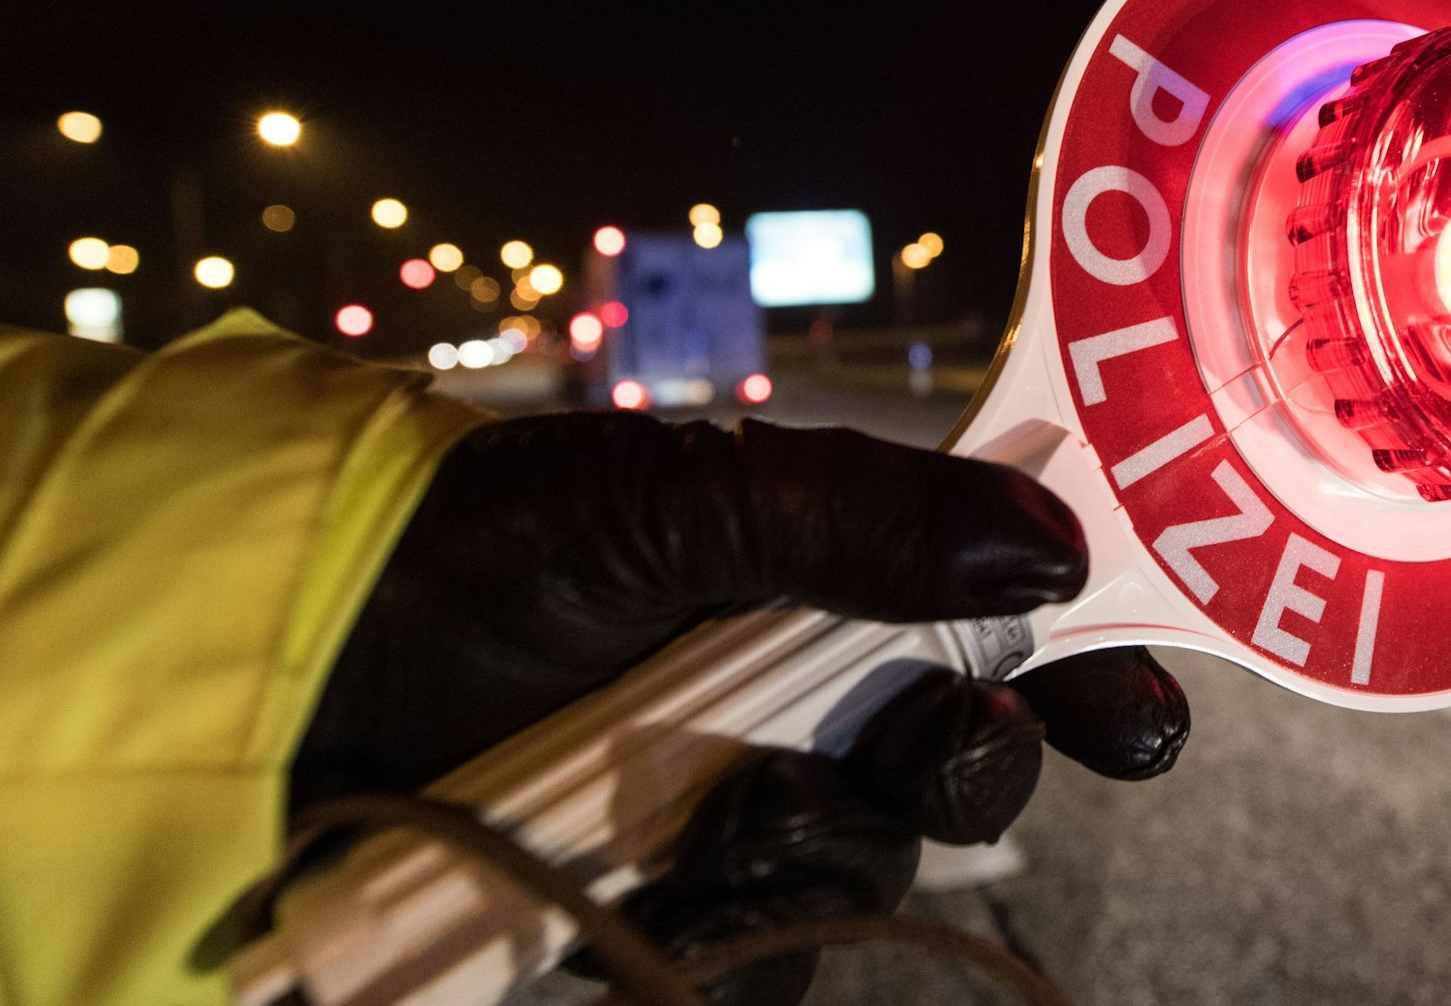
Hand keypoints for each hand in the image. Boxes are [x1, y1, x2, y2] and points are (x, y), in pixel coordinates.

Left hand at [291, 413, 1189, 1000]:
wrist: (313, 660)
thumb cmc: (495, 549)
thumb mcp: (681, 500)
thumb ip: (865, 516)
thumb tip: (1053, 543)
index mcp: (826, 587)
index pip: (1002, 635)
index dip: (1088, 675)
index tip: (1138, 710)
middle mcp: (798, 702)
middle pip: (963, 765)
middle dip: (978, 762)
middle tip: (945, 738)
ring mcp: (734, 811)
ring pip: (869, 861)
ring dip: (834, 836)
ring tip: (738, 803)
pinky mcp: (664, 910)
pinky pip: (762, 950)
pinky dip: (742, 923)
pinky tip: (679, 882)